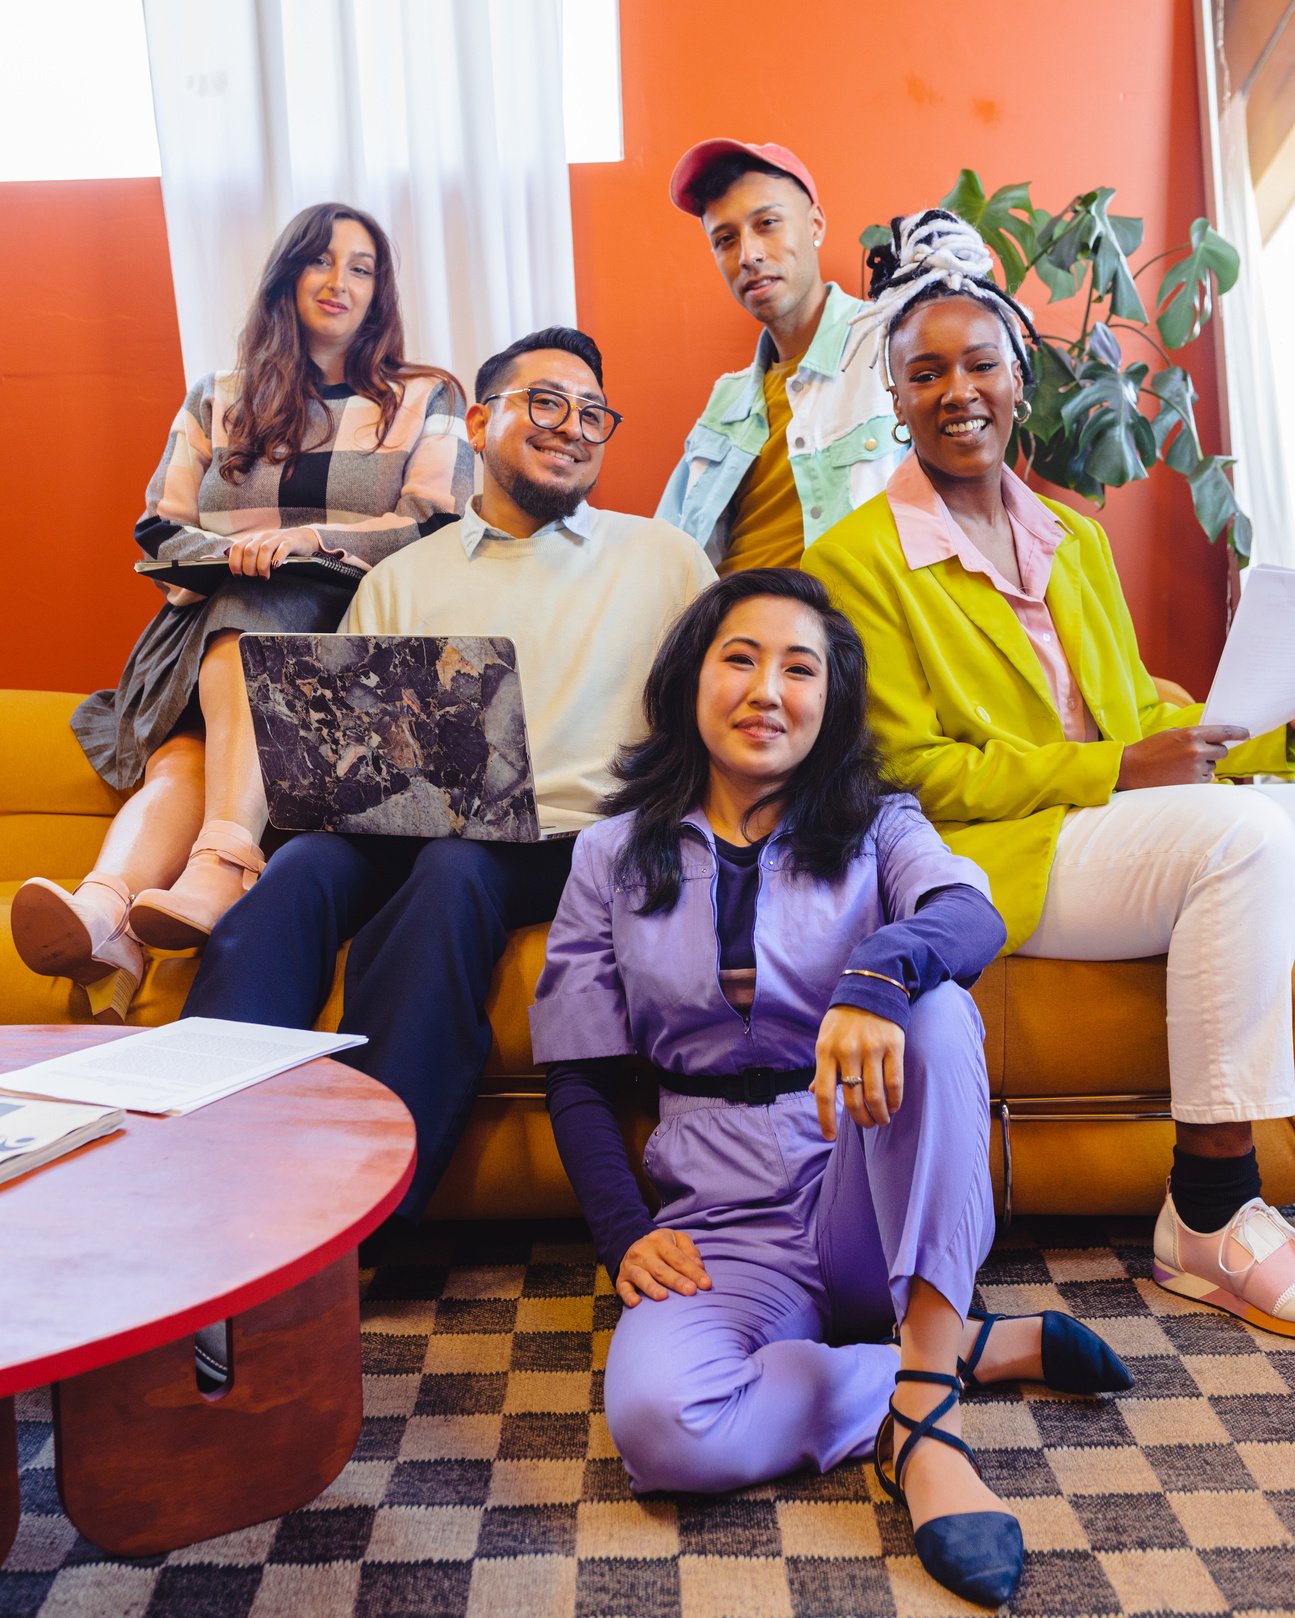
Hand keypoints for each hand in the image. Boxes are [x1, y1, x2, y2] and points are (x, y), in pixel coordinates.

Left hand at [224, 527, 320, 578]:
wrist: (303, 538)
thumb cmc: (279, 548)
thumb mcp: (261, 548)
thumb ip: (246, 552)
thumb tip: (227, 558)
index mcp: (253, 539)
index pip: (237, 547)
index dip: (234, 562)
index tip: (237, 575)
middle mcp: (263, 537)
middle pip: (249, 550)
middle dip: (248, 567)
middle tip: (253, 577)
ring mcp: (277, 538)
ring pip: (264, 549)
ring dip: (262, 565)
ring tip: (264, 576)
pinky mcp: (290, 542)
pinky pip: (282, 549)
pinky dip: (277, 558)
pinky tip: (276, 567)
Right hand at [615, 1228, 711, 1306]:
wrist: (631, 1244)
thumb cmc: (662, 1246)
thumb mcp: (677, 1239)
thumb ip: (690, 1251)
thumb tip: (699, 1267)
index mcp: (659, 1241)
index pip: (678, 1258)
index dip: (693, 1271)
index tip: (706, 1284)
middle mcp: (643, 1252)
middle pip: (661, 1269)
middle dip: (677, 1281)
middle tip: (691, 1291)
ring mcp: (631, 1266)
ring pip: (642, 1277)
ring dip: (652, 1287)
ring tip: (663, 1296)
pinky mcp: (621, 1279)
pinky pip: (623, 1288)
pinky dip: (628, 1296)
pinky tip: (636, 1303)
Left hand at [811, 1004, 903, 1138]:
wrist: (871, 989)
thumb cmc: (844, 1020)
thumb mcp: (825, 1038)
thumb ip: (822, 1066)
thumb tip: (812, 1091)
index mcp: (825, 1051)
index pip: (822, 1093)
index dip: (826, 1119)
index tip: (830, 1136)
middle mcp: (847, 1051)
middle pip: (853, 1099)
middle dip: (860, 1119)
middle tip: (866, 1125)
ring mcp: (871, 1049)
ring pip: (875, 1096)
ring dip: (879, 1114)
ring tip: (881, 1120)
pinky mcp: (893, 1046)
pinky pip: (894, 1082)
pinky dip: (895, 1100)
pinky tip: (893, 1106)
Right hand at [1115, 725, 1248, 789]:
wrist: (1130, 770)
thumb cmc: (1149, 751)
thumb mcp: (1171, 735)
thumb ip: (1193, 735)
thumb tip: (1215, 739)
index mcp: (1191, 734)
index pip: (1223, 732)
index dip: (1238, 732)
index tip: (1247, 733)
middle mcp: (1196, 751)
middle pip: (1222, 751)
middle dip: (1214, 753)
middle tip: (1198, 754)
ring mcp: (1195, 769)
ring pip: (1212, 767)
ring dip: (1203, 767)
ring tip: (1180, 767)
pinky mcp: (1192, 784)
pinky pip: (1205, 779)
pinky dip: (1196, 778)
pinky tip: (1179, 776)